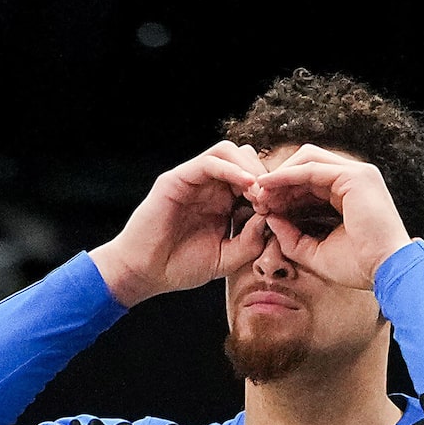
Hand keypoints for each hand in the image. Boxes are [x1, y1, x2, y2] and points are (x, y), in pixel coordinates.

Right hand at [89, 141, 265, 307]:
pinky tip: (245, 185)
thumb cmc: (179, 267)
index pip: (254, 178)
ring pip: (229, 151)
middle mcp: (208, 186)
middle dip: (264, 175)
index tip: (280, 209)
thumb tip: (269, 217)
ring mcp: (192, 180)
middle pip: (246, 158)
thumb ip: (250, 242)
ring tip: (258, 191)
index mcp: (222, 201)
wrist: (143, 273)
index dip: (271, 189)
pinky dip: (230, 168)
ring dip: (249, 166)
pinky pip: (209, 161)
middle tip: (271, 199)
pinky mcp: (176, 179)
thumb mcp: (226, 259)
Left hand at [245, 145, 413, 289]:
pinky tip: (266, 187)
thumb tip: (269, 218)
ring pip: (306, 160)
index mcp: (347, 195)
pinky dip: (286, 175)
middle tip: (254, 200)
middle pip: (305, 166)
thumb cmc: (356, 265)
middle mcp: (353, 179)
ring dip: (279, 177)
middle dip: (277, 181)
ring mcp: (357, 173)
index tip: (258, 209)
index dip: (280, 192)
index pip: (307, 182)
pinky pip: (311, 168)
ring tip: (257, 196)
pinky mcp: (355, 175)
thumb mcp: (313, 250)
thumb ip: (291, 235)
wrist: (385, 271)